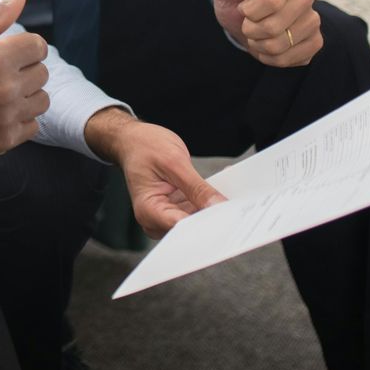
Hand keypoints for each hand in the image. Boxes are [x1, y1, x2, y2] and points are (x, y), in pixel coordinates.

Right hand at [0, 0, 49, 153]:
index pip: (39, 47)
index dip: (25, 46)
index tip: (8, 51)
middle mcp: (5, 90)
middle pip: (42, 73)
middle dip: (24, 68)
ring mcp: (5, 118)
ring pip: (42, 100)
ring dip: (26, 93)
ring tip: (0, 91)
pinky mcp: (3, 140)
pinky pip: (32, 125)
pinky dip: (20, 118)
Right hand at [87, 111, 225, 237]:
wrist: (133, 141)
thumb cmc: (144, 147)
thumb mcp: (173, 162)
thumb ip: (197, 187)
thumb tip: (219, 207)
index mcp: (148, 210)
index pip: (182, 227)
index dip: (207, 224)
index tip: (230, 217)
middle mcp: (155, 220)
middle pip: (191, 229)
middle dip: (214, 217)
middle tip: (236, 206)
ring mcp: (166, 216)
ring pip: (198, 222)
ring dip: (214, 209)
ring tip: (229, 195)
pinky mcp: (176, 211)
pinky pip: (198, 212)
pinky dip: (209, 202)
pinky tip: (220, 191)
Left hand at [213, 0, 322, 67]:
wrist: (254, 25)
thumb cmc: (241, 6)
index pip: (271, 1)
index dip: (250, 12)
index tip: (244, 10)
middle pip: (272, 27)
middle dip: (251, 31)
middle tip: (248, 26)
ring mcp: (313, 21)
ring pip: (278, 46)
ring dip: (258, 46)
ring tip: (257, 36)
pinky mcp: (315, 42)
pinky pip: (287, 59)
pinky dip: (269, 58)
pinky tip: (268, 47)